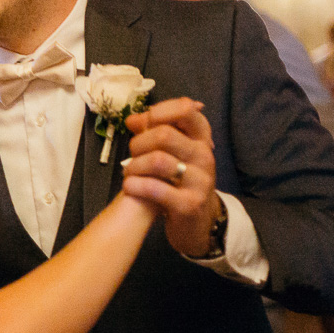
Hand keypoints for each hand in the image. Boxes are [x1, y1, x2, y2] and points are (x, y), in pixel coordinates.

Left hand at [121, 98, 221, 256]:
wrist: (197, 222)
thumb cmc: (179, 182)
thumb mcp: (173, 154)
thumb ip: (153, 133)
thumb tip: (132, 119)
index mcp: (201, 139)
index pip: (186, 110)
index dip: (159, 111)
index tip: (144, 124)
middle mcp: (204, 156)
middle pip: (164, 134)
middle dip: (138, 143)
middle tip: (132, 155)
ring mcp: (199, 181)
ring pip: (157, 160)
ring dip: (134, 166)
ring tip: (128, 173)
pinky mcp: (189, 204)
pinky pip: (154, 188)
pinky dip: (135, 185)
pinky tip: (130, 187)